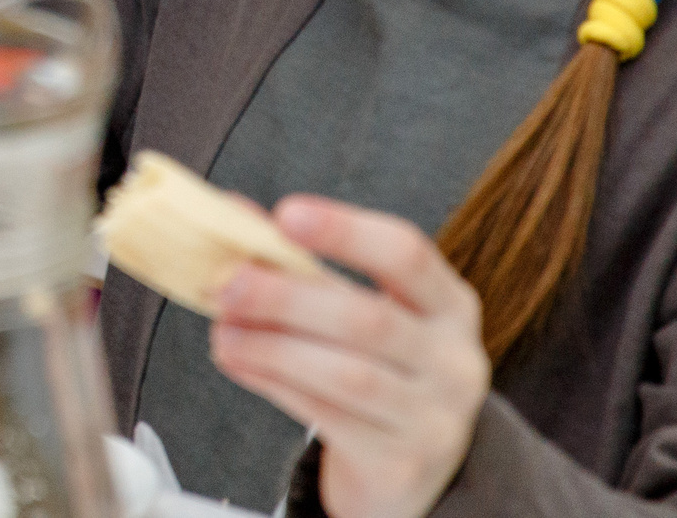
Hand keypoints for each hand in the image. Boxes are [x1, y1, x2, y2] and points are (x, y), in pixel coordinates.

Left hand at [209, 197, 489, 517]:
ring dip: (272, 347)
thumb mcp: (357, 310)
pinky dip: (273, 384)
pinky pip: (328, 417)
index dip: (345, 231)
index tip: (285, 214)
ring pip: (347, 375)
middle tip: (227, 283)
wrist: (413, 465)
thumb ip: (300, 264)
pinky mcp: (400, 462)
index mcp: (449, 304)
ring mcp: (433, 417)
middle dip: (288, 298)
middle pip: (368, 319)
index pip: (406, 254)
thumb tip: (232, 213)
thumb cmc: (379, 368)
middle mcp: (454, 360)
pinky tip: (236, 361)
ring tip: (222, 330)